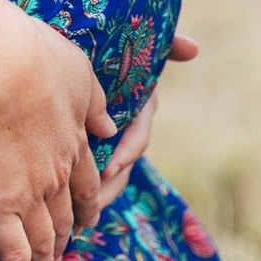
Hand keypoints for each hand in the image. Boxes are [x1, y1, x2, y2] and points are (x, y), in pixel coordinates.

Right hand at [0, 13, 116, 260]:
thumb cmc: (32, 52)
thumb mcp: (78, 69)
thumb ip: (94, 101)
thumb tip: (110, 127)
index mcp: (77, 140)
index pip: (87, 182)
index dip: (87, 203)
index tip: (87, 218)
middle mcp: (60, 173)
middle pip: (68, 215)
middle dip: (68, 238)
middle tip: (65, 258)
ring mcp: (31, 192)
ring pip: (44, 240)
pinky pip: (14, 252)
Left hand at [94, 31, 198, 209]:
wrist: (95, 47)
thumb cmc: (120, 46)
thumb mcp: (144, 46)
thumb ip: (169, 45)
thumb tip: (194, 48)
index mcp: (141, 107)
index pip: (138, 137)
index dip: (128, 152)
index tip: (111, 167)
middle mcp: (129, 127)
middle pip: (123, 166)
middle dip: (109, 187)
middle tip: (90, 204)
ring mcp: (113, 139)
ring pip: (109, 176)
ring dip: (96, 195)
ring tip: (78, 215)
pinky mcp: (95, 146)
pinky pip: (92, 172)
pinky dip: (83, 187)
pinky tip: (67, 206)